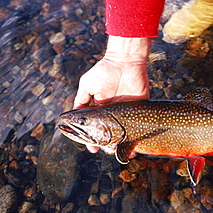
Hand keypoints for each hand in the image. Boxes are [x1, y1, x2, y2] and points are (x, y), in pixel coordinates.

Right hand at [74, 36, 150, 152]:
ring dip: (121, 144)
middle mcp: (113, 112)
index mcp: (100, 108)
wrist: (125, 61)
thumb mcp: (88, 85)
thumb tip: (72, 116)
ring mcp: (126, 111)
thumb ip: (81, 100)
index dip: (93, 139)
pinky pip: (139, 125)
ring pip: (124, 133)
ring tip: (118, 151)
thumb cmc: (104, 71)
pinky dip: (137, 137)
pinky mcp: (139, 108)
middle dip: (107, 144)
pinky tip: (135, 147)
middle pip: (110, 134)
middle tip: (106, 149)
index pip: (96, 128)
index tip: (92, 148)